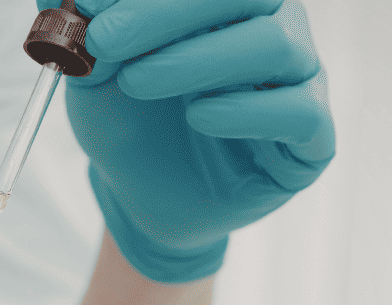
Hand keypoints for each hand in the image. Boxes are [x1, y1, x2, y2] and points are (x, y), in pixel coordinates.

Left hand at [43, 0, 335, 282]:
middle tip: (104, 39)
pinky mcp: (310, 140)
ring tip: (137, 83)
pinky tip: (199, 118)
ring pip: (274, 44)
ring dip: (196, 59)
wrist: (145, 198)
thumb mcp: (93, 77)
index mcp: (228, 3)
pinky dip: (245, 111)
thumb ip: (81, 35)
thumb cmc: (129, 123)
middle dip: (165, 10)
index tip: (84, 2)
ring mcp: (299, 79)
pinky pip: (299, 111)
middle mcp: (274, 25)